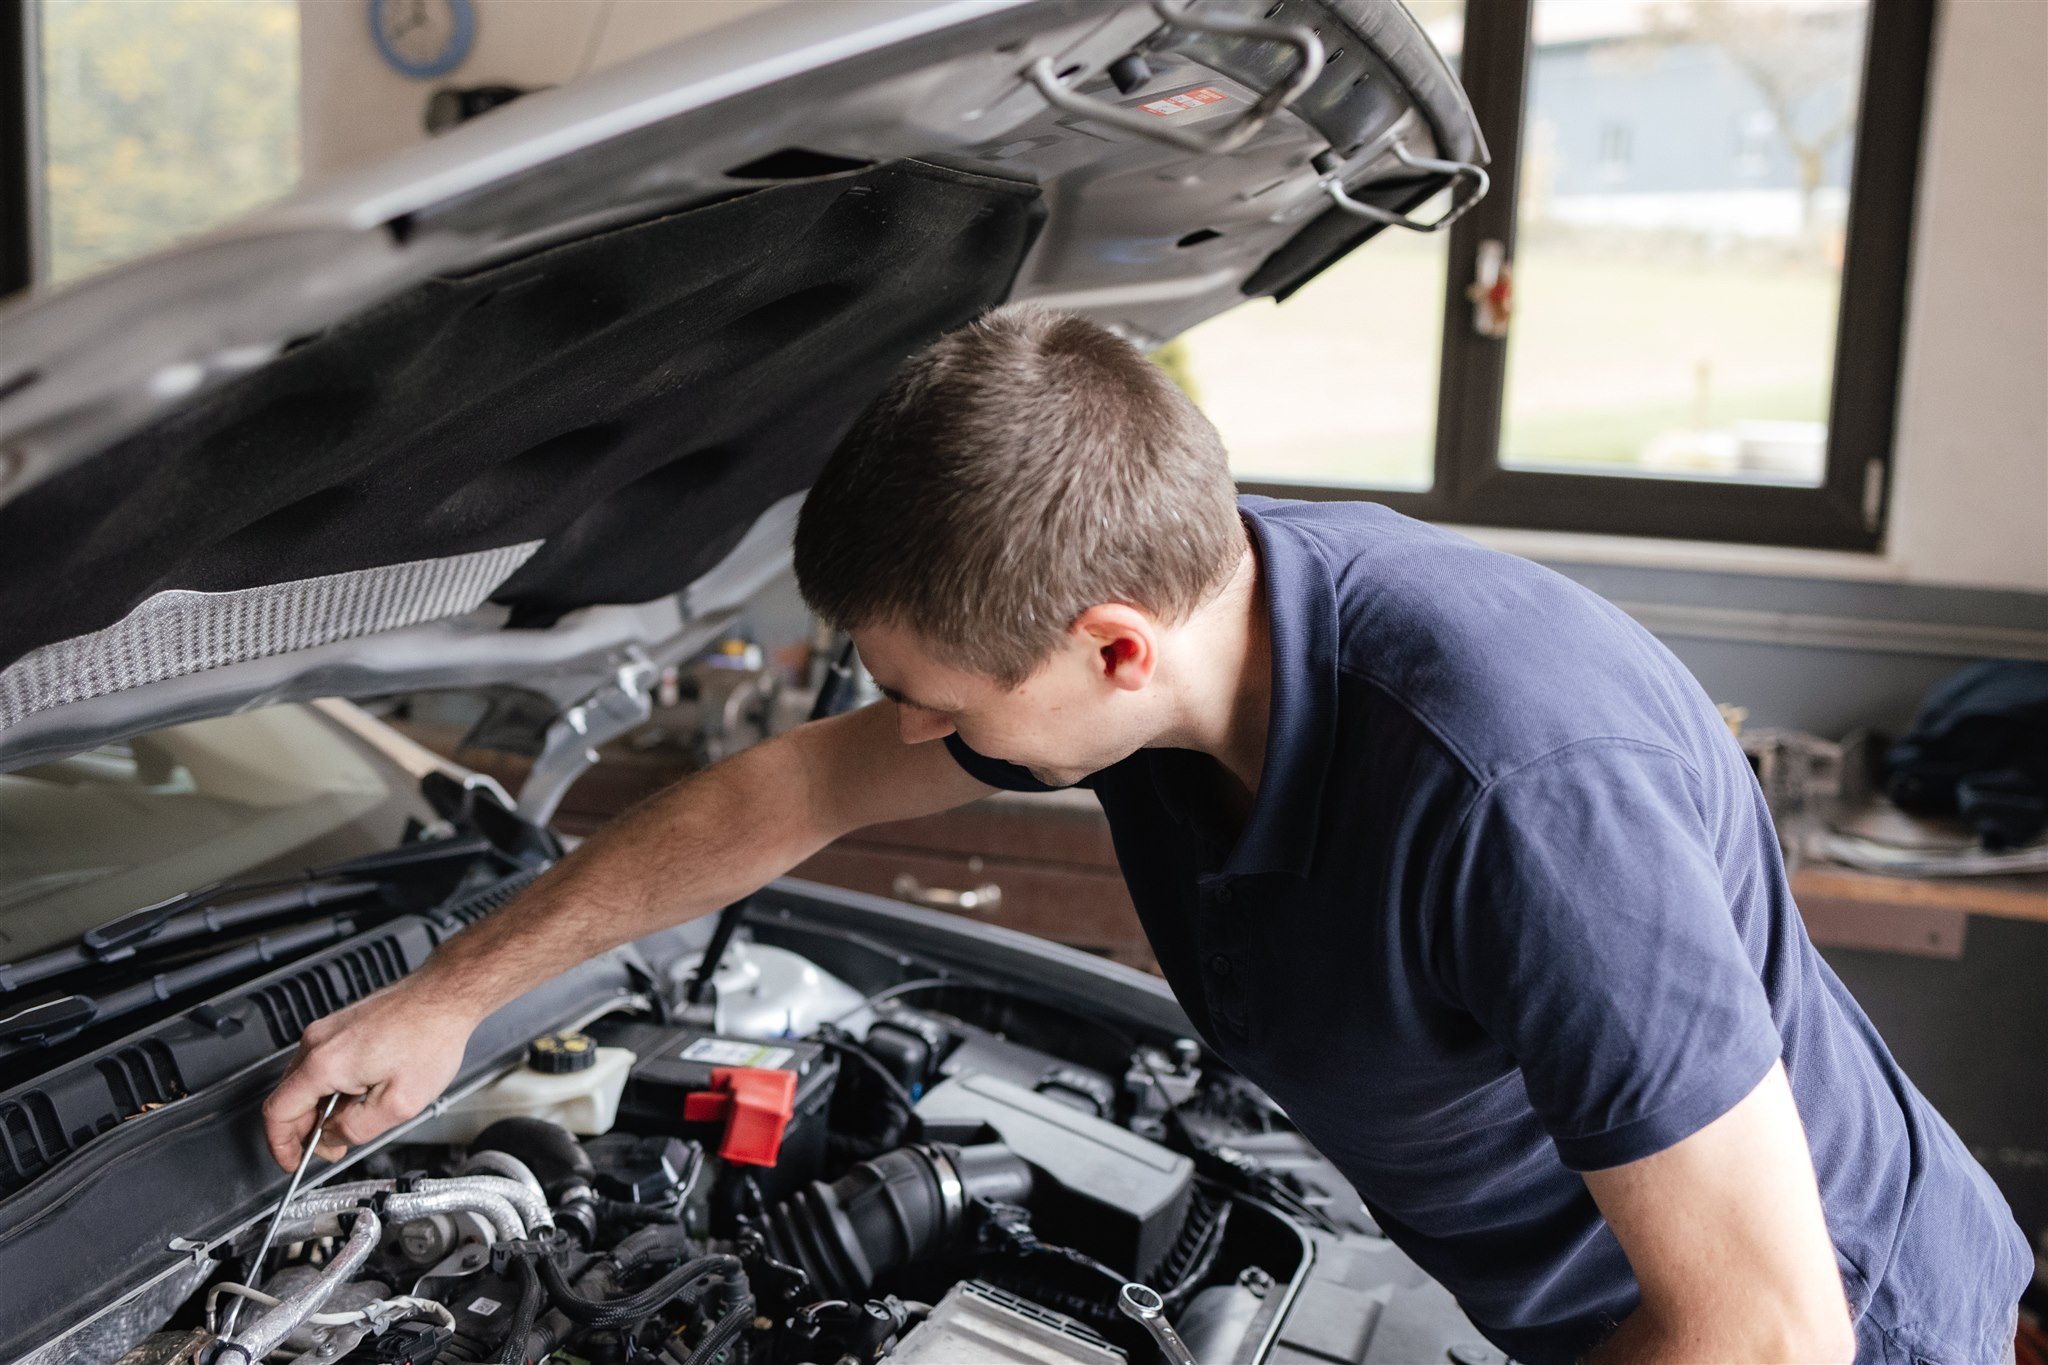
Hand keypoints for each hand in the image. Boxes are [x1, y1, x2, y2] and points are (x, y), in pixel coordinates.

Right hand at [261, 982, 477, 1170]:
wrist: (445, 996)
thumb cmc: (431, 1037)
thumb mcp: (399, 1104)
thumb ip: (357, 1130)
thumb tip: (332, 1138)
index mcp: (324, 1063)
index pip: (277, 1113)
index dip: (281, 1146)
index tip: (294, 1161)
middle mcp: (317, 1042)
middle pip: (288, 1098)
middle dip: (307, 1130)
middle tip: (336, 1145)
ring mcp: (327, 1030)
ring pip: (305, 1082)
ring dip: (321, 1108)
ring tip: (357, 1117)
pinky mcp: (339, 1025)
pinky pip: (321, 1065)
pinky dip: (331, 1087)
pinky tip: (361, 1093)